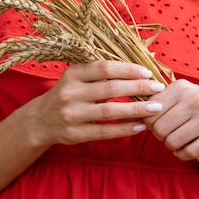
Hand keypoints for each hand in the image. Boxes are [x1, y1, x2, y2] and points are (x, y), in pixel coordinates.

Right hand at [29, 61, 165, 145]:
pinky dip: (125, 129)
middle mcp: (70, 93)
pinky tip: (141, 126)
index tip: (147, 72)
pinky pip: (105, 132)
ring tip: (156, 108)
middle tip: (158, 88)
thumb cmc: (67, 94)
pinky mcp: (75, 134)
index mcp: (73, 74)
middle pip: (110, 89)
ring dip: (136, 109)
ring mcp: (72, 115)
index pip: (104, 68)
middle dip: (138, 87)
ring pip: (110, 111)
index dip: (128, 69)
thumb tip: (140, 63)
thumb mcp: (77, 78)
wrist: (40, 121)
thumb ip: (102, 72)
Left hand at [143, 79, 198, 160]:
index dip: (149, 122)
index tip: (156, 123)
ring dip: (171, 146)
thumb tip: (133, 114)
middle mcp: (196, 100)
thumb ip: (157, 100)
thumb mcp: (180, 94)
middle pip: (160, 129)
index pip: (151, 111)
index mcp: (182, 87)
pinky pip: (188, 152)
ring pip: (172, 142)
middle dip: (159, 135)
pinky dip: (182, 154)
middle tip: (166, 134)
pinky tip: (185, 149)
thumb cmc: (197, 104)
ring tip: (176, 140)